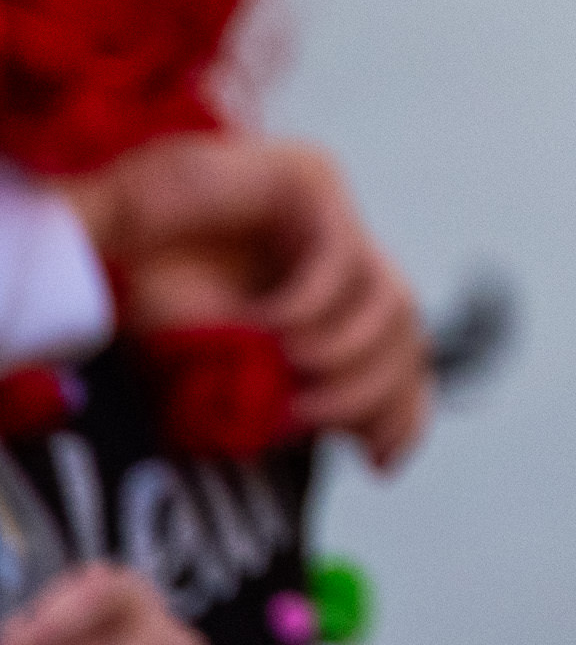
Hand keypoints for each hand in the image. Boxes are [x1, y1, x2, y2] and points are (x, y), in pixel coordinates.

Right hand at [70, 137, 431, 469]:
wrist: (102, 228)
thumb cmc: (154, 293)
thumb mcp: (224, 364)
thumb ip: (277, 390)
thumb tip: (334, 434)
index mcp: (328, 298)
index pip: (398, 355)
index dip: (401, 409)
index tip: (379, 462)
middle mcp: (344, 256)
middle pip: (405, 333)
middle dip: (368, 392)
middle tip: (304, 418)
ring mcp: (334, 216)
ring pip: (393, 300)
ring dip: (344, 353)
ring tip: (288, 372)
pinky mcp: (313, 181)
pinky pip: (342, 257)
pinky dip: (310, 307)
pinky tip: (267, 325)